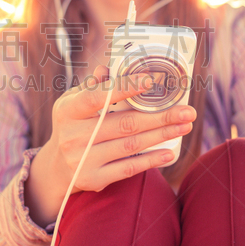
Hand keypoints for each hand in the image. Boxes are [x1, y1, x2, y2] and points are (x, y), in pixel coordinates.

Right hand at [24, 65, 196, 226]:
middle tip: (187, 111)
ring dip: (162, 135)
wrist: (56, 167)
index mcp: (68, 110)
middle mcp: (73, 136)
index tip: (152, 80)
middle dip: (160, 116)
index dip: (125, 88)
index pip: (97, 96)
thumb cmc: (73, 125)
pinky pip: (128, 168)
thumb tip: (108, 67)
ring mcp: (83, 159)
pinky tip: (169, 152)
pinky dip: (151, 160)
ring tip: (184, 126)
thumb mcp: (73, 102)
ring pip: (131, 144)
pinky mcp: (93, 178)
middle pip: (124, 123)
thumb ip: (93, 86)